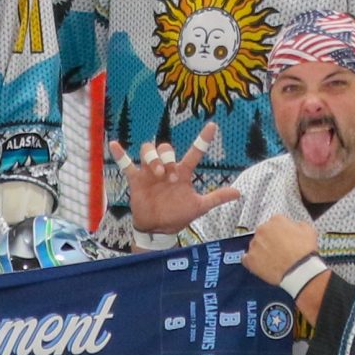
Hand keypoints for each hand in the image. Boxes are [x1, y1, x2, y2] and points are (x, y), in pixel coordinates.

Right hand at [109, 126, 241, 234]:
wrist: (159, 228)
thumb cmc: (178, 214)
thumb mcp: (199, 206)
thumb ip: (216, 198)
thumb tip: (239, 192)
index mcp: (183, 172)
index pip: (194, 152)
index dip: (203, 139)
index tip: (212, 126)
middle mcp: (166, 167)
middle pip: (166, 148)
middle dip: (169, 157)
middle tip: (172, 175)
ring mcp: (150, 172)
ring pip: (148, 150)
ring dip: (153, 158)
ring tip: (157, 172)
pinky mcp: (136, 179)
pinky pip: (126, 164)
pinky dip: (120, 154)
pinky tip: (115, 144)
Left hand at [243, 217, 320, 285]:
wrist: (299, 270)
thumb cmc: (304, 251)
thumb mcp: (309, 230)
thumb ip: (298, 225)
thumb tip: (295, 227)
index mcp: (276, 220)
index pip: (275, 223)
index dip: (280, 232)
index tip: (283, 238)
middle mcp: (262, 229)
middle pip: (263, 233)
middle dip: (269, 240)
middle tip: (279, 250)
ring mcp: (255, 245)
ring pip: (255, 246)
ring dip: (262, 251)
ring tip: (272, 260)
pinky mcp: (250, 260)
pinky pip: (247, 259)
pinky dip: (252, 262)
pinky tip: (262, 265)